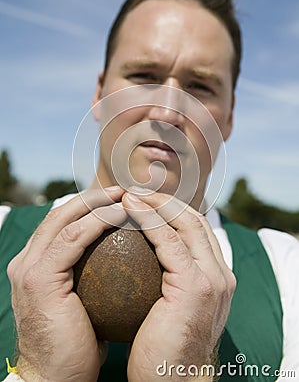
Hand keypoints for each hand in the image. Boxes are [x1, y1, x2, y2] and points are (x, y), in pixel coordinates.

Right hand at [7, 187, 126, 381]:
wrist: (56, 380)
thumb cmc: (77, 345)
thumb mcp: (85, 304)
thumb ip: (91, 278)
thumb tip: (123, 263)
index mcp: (36, 265)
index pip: (62, 224)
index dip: (89, 207)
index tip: (119, 200)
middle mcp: (26, 261)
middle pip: (60, 214)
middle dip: (93, 197)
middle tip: (123, 190)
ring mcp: (29, 268)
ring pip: (64, 219)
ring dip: (96, 203)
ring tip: (124, 196)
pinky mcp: (38, 279)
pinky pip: (72, 239)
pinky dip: (97, 222)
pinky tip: (121, 215)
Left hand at [121, 190, 235, 381]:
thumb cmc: (161, 348)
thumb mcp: (168, 308)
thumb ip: (165, 279)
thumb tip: (140, 259)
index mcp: (216, 276)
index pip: (196, 230)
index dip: (171, 210)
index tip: (145, 201)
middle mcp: (220, 273)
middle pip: (194, 219)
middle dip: (165, 199)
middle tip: (135, 190)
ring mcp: (213, 278)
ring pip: (186, 223)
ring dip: (157, 203)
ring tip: (130, 193)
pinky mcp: (197, 286)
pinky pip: (169, 241)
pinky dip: (149, 220)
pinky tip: (129, 209)